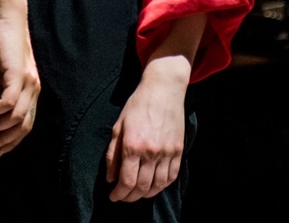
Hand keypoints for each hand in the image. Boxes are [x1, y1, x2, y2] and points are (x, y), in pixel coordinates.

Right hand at [0, 10, 39, 156]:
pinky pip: (9, 101)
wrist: (7, 18)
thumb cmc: (0, 46)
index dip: (11, 142)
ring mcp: (28, 82)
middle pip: (23, 127)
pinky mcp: (18, 73)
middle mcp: (33, 90)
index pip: (25, 125)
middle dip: (4, 141)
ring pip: (16, 118)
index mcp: (30, 92)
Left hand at [106, 55, 189, 201]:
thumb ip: (113, 154)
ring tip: (137, 194)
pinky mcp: (178, 150)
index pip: (126, 180)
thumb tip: (110, 177)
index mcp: (132, 145)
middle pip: (141, 186)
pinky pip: (172, 176)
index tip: (113, 196)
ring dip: (146, 194)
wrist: (163, 90)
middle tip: (123, 197)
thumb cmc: (137, 105)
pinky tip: (154, 186)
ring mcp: (167, 152)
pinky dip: (162, 186)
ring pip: (158, 185)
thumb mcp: (118, 126)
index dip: (119, 193)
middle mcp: (151, 152)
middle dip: (130, 196)